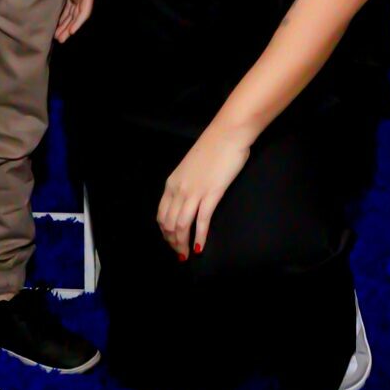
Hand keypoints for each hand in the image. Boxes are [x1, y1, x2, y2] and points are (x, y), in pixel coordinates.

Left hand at [55, 0, 94, 42]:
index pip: (84, 12)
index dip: (78, 23)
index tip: (72, 32)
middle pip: (77, 17)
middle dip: (69, 29)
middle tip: (60, 40)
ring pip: (71, 15)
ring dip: (65, 26)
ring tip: (56, 37)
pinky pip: (67, 9)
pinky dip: (62, 17)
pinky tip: (56, 25)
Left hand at [157, 126, 250, 259]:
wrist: (227, 134)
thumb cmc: (212, 148)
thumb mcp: (190, 168)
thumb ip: (186, 184)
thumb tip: (188, 199)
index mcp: (171, 183)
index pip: (161, 214)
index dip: (165, 232)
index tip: (171, 242)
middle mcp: (178, 189)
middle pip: (168, 223)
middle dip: (172, 242)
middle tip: (180, 253)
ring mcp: (194, 192)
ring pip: (181, 225)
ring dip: (183, 243)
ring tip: (187, 254)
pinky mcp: (211, 193)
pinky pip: (201, 220)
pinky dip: (199, 236)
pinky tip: (200, 247)